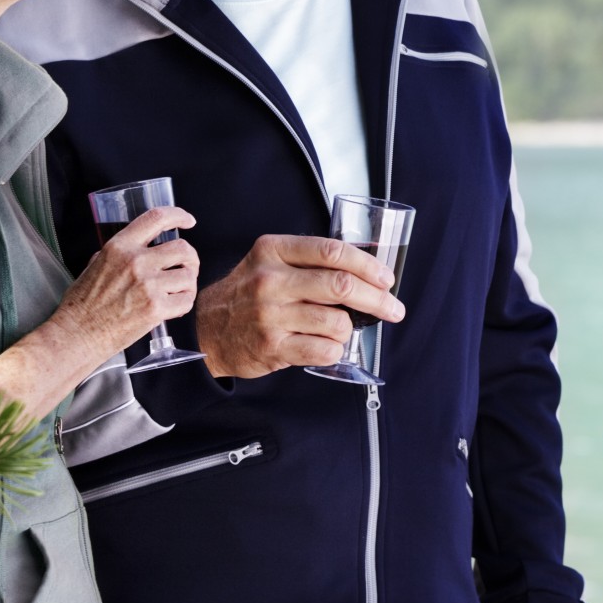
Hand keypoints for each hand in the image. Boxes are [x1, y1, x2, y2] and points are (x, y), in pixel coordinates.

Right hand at [55, 205, 199, 354]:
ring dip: (188, 284)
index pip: (157, 218)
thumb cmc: (81, 305)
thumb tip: (134, 249)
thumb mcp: (94, 265)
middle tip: (186, 267)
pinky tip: (174, 307)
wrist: (76, 335)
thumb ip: (117, 254)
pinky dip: (184, 303)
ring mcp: (147, 285)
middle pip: (183, 248)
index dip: (178, 216)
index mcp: (119, 247)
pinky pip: (186, 300)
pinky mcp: (155, 309)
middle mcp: (135, 261)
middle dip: (190, 258)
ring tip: (177, 291)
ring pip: (188, 275)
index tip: (187, 221)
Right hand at [195, 234, 404, 378]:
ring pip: (337, 321)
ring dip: (351, 328)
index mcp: (274, 251)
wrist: (208, 329)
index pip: (332, 251)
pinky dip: (336, 350)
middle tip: (393, 308)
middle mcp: (271, 281)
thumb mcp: (269, 261)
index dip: (367, 265)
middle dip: (378, 299)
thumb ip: (308, 260)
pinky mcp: (272, 347)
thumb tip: (364, 271)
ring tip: (344, 328)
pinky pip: (324, 350)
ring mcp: (271, 315)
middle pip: (342, 285)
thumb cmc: (247, 293)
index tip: (386, 278)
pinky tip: (329, 345)